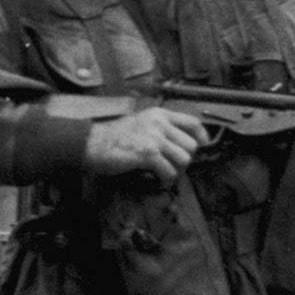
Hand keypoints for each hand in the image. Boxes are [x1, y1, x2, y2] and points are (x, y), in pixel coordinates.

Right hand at [81, 104, 213, 182]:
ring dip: (176, 170)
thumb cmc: (113, 137)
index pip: (192, 122)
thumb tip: (180, 144)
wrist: (92, 143)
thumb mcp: (140, 122)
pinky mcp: (147, 154)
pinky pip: (170, 171)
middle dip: (184, 158)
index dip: (202, 136)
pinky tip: (158, 179)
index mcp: (158, 115)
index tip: (201, 146)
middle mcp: (159, 124)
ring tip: (164, 172)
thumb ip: (160, 128)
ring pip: (184, 159)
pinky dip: (166, 179)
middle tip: (171, 164)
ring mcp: (153, 138)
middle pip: (191, 145)